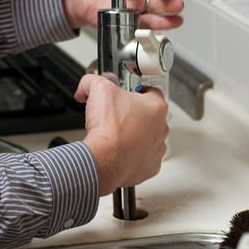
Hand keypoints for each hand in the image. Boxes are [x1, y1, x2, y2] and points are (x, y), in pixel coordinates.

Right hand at [74, 74, 168, 195]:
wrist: (103, 161)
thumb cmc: (108, 130)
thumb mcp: (98, 89)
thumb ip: (93, 81)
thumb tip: (86, 85)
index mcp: (156, 107)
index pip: (151, 91)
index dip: (134, 91)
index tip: (124, 95)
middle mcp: (161, 128)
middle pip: (149, 116)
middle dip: (133, 114)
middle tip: (116, 115)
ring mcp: (157, 149)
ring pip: (148, 138)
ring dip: (135, 136)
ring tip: (116, 135)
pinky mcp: (150, 167)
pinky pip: (143, 158)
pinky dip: (132, 155)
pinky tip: (119, 151)